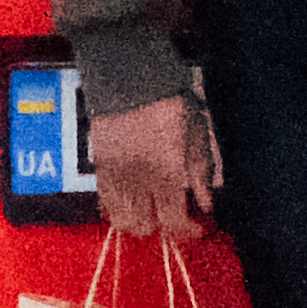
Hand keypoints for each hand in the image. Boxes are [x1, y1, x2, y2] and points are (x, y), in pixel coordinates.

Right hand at [89, 91, 220, 242]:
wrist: (133, 77)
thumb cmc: (168, 100)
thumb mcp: (198, 135)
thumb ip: (201, 172)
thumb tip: (205, 201)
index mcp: (166, 174)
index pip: (175, 222)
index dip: (188, 230)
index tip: (197, 226)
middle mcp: (138, 180)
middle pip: (144, 226)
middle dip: (161, 228)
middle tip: (175, 216)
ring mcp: (116, 174)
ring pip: (120, 218)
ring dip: (137, 220)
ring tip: (151, 211)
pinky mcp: (101, 165)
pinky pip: (105, 199)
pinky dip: (117, 206)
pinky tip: (131, 198)